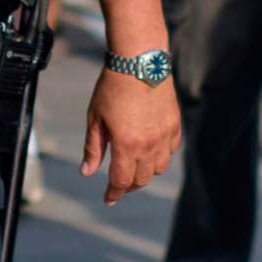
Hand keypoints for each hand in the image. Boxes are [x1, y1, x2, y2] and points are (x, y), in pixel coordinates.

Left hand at [81, 68, 180, 204]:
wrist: (139, 62)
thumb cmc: (112, 87)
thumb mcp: (95, 118)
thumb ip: (93, 148)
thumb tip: (87, 172)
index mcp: (126, 145)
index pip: (121, 181)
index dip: (114, 193)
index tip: (109, 199)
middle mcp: (149, 145)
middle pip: (141, 179)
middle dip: (128, 185)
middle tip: (119, 184)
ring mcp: (165, 135)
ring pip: (159, 168)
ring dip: (146, 172)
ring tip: (135, 167)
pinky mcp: (175, 124)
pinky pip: (171, 151)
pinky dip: (161, 156)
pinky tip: (151, 151)